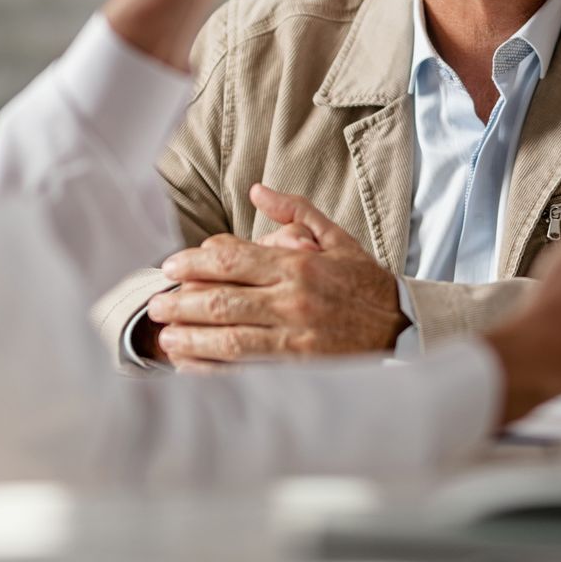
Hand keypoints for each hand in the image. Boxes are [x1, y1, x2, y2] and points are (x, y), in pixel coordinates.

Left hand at [145, 185, 403, 363]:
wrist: (403, 327)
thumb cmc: (364, 283)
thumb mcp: (336, 238)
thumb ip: (295, 212)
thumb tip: (256, 191)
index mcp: (298, 265)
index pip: (233, 260)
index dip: (195, 263)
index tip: (170, 267)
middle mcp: (293, 299)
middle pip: (223, 299)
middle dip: (183, 302)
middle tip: (156, 304)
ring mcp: (295, 336)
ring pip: (230, 337)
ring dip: (191, 338)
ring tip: (166, 338)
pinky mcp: (299, 368)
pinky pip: (248, 368)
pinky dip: (216, 370)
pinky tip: (193, 368)